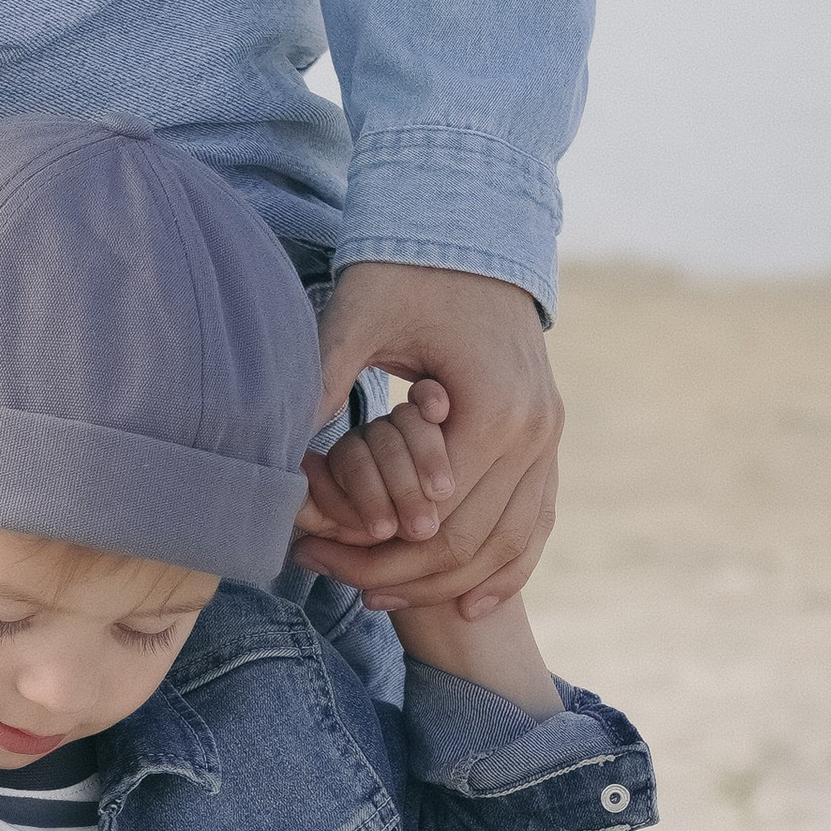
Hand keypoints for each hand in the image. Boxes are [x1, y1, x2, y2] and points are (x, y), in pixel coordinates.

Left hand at [301, 262, 562, 617]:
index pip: (434, 519)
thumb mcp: (357, 315)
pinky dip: (507, 566)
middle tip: (334, 584)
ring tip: (379, 598)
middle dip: (399, 575)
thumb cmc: (406, 269)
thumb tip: (280, 442)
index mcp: (493, 411)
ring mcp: (551, 437)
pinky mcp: (549, 437)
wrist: (473, 230)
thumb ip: (323, 377)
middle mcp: (535, 432)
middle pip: (470, 543)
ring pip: (509, 544)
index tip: (315, 555)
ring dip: (447, 582)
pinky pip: (537, 521)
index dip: (372, 552)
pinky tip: (469, 600)